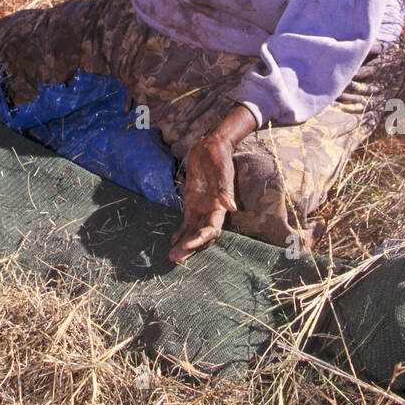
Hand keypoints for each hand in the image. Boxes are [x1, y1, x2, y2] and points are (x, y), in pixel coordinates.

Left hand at [169, 132, 236, 263]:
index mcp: (220, 205)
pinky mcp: (193, 202)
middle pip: (201, 234)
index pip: (212, 229)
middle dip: (190, 247)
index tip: (188, 245)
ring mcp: (201, 207)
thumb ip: (225, 189)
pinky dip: (181, 231)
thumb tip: (232, 208)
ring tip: (172, 256)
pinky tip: (173, 240)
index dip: (201, 239)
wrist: (212, 146)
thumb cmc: (219, 156)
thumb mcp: (222, 170)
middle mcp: (211, 210)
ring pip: (193, 231)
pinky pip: (187, 221)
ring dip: (184, 243)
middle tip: (175, 259)